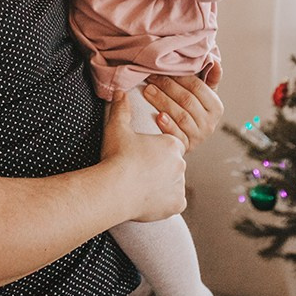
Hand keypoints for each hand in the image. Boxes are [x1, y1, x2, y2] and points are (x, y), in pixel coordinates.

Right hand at [101, 93, 185, 221]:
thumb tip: (120, 91)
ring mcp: (180, 185)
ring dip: (164, 184)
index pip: (172, 144)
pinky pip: (175, 202)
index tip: (144, 154)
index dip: (158, 149)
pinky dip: (165, 202)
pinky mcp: (176, 204)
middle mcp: (180, 163)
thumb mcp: (117, 128)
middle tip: (142, 170)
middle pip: (174, 164)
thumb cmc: (116, 157)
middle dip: (162, 167)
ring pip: (175, 183)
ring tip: (143, 185)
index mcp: (171, 144)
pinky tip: (150, 198)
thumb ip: (121, 109)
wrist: (114, 189)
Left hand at [143, 61, 223, 150]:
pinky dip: (168, 126)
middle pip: (187, 100)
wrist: (184, 138)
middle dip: (167, 86)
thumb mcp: (203, 96)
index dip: (179, 76)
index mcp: (216, 107)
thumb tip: (216, 61)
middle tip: (150, 77)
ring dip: (163, 101)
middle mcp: (210, 123)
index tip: (163, 68)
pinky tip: (158, 117)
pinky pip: (177, 135)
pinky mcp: (185, 147)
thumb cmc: (192, 111)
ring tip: (148, 91)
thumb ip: (210, 79)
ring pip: (181, 116)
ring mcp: (198, 137)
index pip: (197, 87)